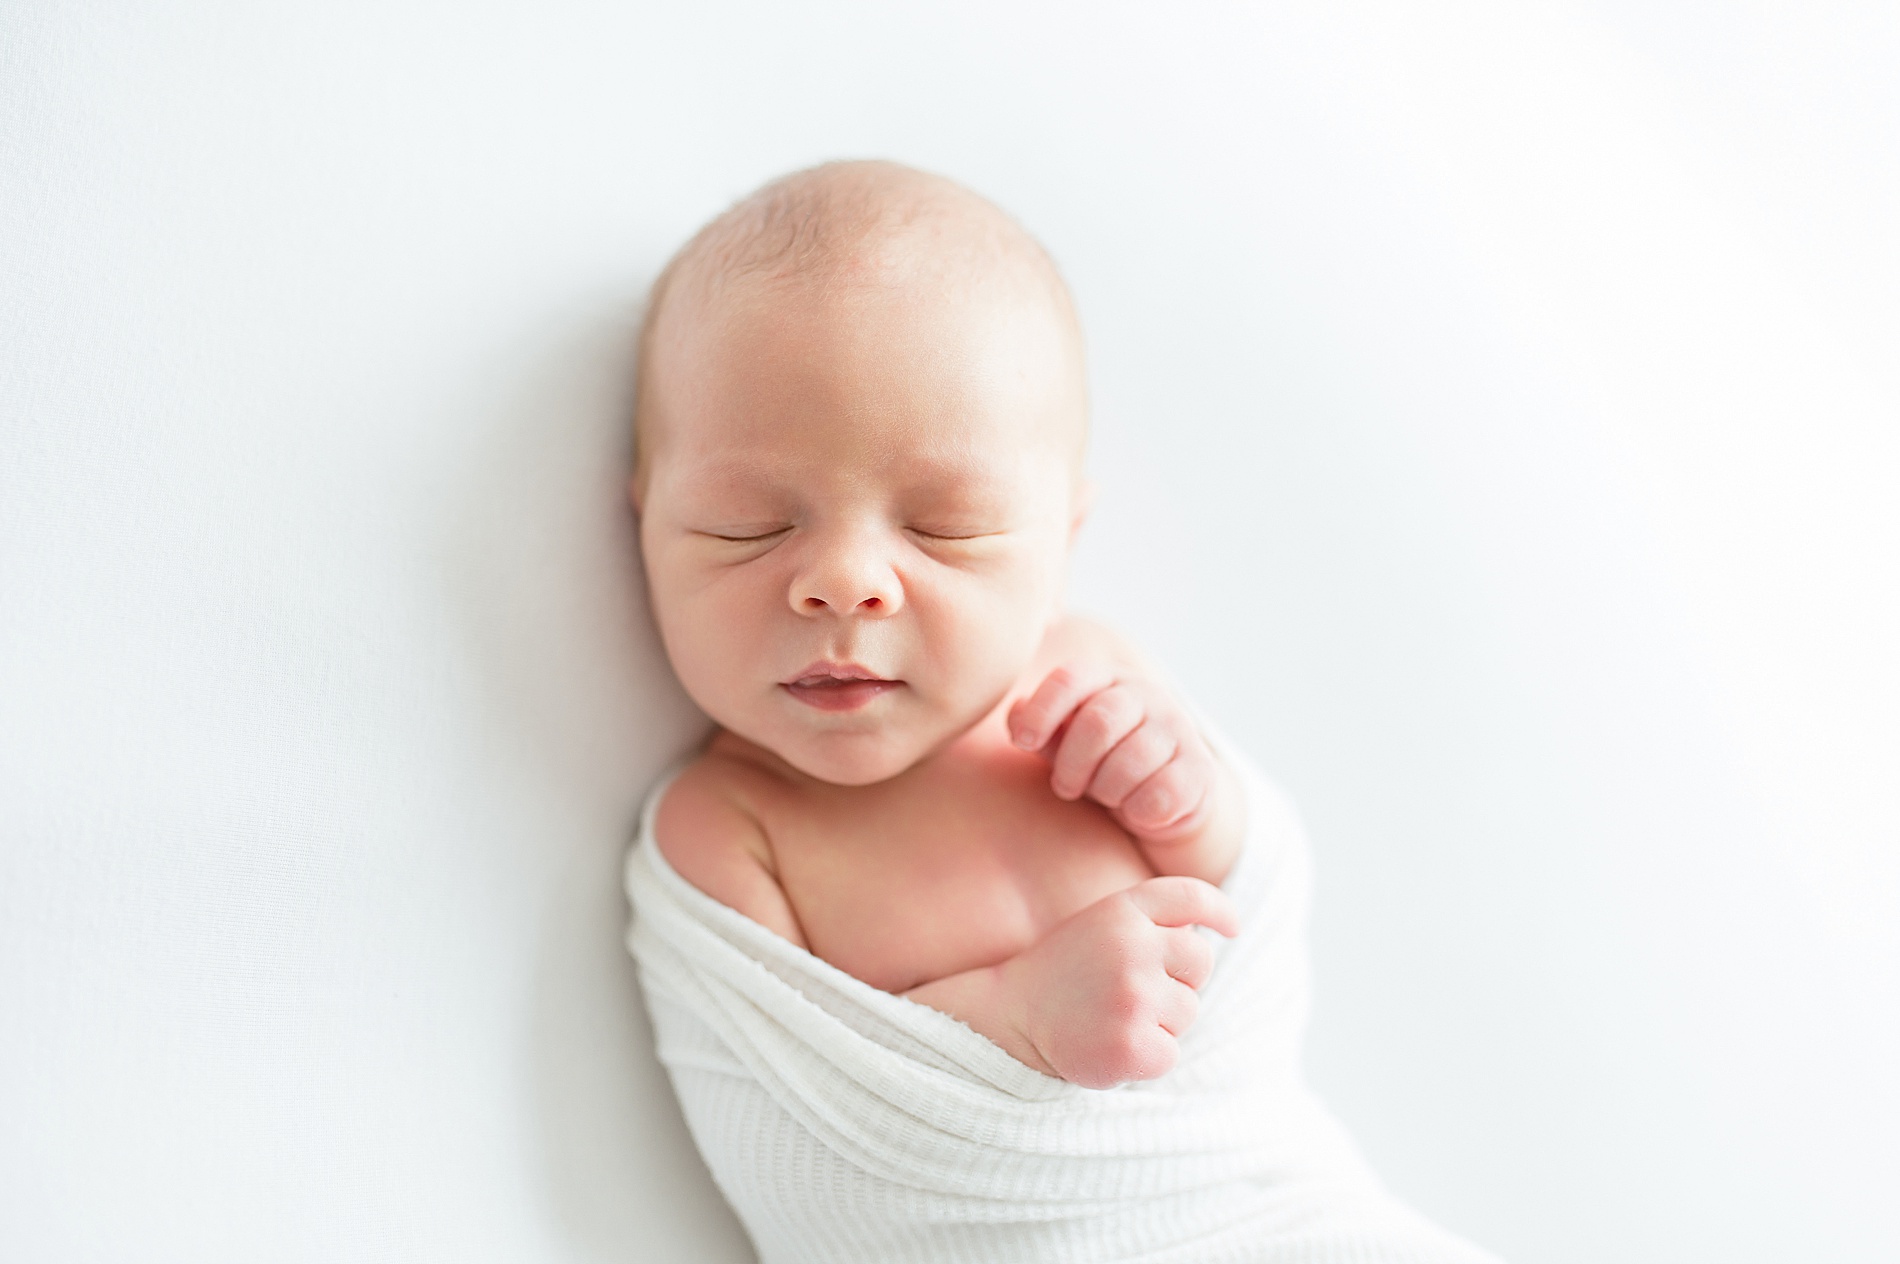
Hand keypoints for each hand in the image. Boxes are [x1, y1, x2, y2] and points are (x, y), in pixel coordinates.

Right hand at [999, 876, 1238, 1087]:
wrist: (1010, 1017)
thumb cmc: (1068, 971)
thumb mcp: (1104, 924)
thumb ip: (1154, 917)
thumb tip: (1223, 925)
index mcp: (1122, 911)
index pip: (1191, 896)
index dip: (1220, 910)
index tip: (1233, 928)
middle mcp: (1131, 947)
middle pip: (1201, 960)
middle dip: (1179, 978)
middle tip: (1129, 990)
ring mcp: (1133, 997)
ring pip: (1188, 1012)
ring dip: (1161, 1021)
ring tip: (1113, 1017)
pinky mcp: (1133, 1046)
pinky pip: (1171, 1053)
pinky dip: (1148, 1057)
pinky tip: (1111, 1044)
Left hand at [1008, 662, 1219, 845]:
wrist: (1160, 798)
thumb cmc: (1097, 762)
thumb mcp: (1060, 742)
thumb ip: (1035, 727)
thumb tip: (1018, 718)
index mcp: (1105, 679)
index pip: (1070, 679)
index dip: (1042, 710)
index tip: (1025, 742)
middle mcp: (1146, 694)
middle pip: (1098, 723)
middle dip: (1072, 765)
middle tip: (1066, 786)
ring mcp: (1177, 728)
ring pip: (1129, 763)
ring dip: (1106, 791)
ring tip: (1104, 795)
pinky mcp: (1200, 768)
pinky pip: (1159, 795)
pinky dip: (1137, 811)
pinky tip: (1135, 809)